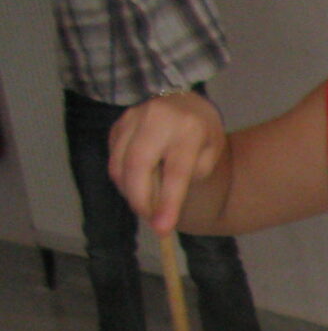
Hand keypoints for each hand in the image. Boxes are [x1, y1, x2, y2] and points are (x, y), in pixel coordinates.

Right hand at [108, 92, 224, 231]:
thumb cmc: (202, 134)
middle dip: (140, 199)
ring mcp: (132, 117)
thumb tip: (159, 201)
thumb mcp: (210, 154)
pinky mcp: (118, 123)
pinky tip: (137, 185)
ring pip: (119, 163)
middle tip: (150, 220)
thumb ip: (189, 175)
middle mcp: (157, 118)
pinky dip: (123, 178)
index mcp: (189, 128)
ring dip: (129, 191)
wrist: (185, 101)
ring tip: (146, 205)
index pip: (176, 171)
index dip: (167, 202)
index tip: (162, 229)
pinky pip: (114, 157)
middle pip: (138, 165)